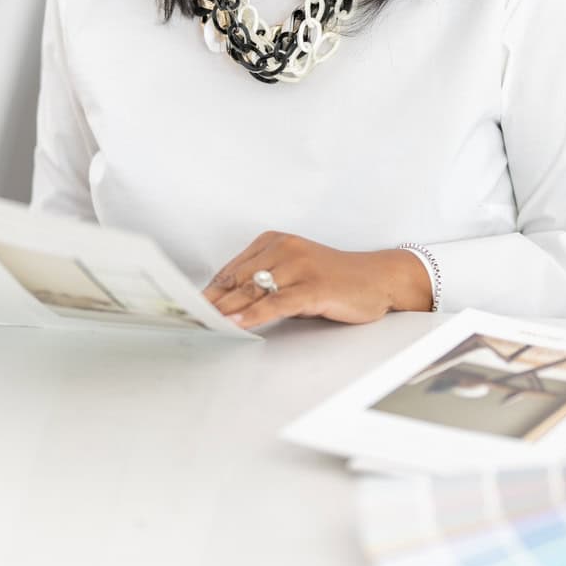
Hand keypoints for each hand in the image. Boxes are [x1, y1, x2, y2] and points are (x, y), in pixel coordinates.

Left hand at [202, 231, 431, 330]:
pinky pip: (276, 302)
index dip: (209, 291)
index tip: (186, 306)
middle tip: (186, 318)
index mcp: (274, 241)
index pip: (232, 269)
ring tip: (202, 324)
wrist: (379, 279)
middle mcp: (284, 249)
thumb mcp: (294, 274)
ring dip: (225, 310)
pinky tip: (236, 324)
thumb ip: (263, 283)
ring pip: (253, 291)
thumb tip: (225, 303)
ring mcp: (299, 266)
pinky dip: (253, 315)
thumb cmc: (334, 279)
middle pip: (237, 280)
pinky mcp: (314, 286)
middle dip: (210, 302)